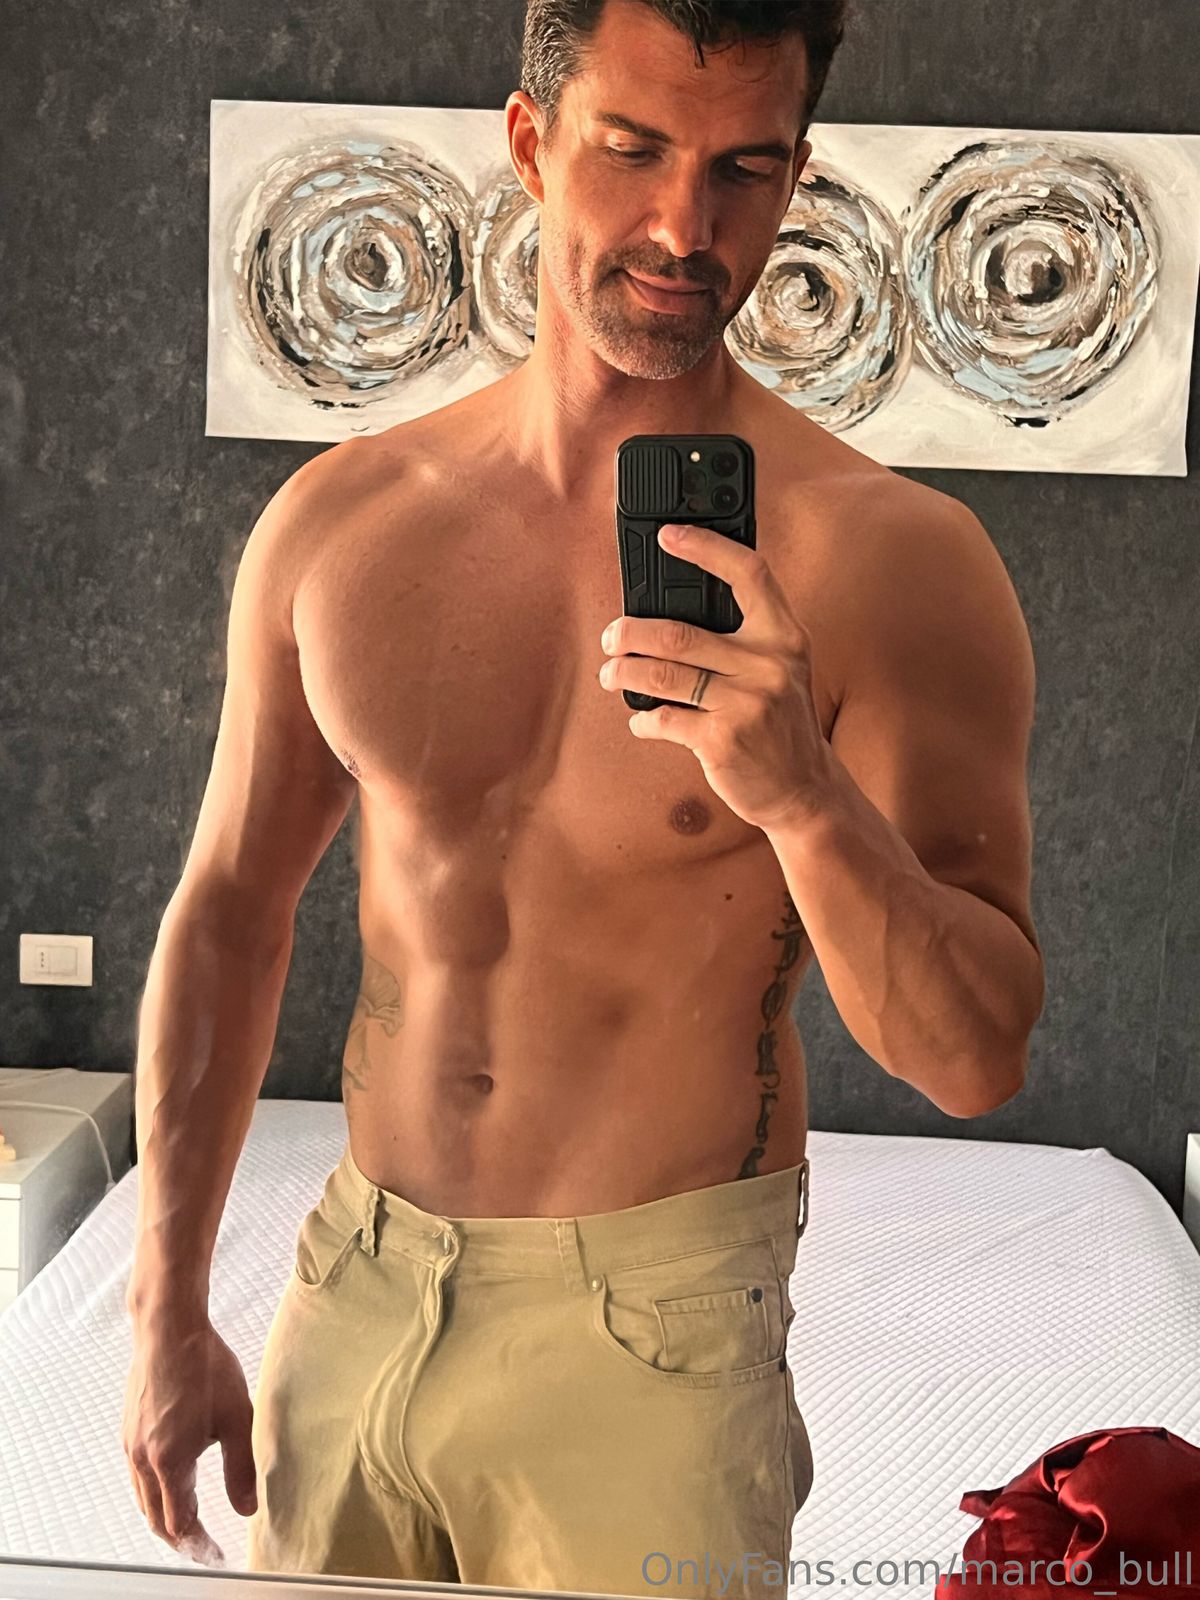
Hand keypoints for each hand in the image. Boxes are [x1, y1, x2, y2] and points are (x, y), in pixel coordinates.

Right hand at [122, 1319, 257, 1567]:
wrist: (169, 1330)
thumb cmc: (203, 1366)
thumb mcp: (235, 1418)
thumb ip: (241, 1468)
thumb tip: (248, 1507)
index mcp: (169, 1461)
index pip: (180, 1524)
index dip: (198, 1545)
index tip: (215, 1554)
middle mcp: (143, 1459)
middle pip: (157, 1519)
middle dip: (180, 1539)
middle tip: (203, 1547)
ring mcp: (131, 1445)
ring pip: (144, 1499)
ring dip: (165, 1517)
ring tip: (189, 1523)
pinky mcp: (129, 1429)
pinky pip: (137, 1477)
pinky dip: (154, 1493)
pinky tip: (172, 1483)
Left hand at [598, 523, 832, 832]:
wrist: (803, 790)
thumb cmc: (779, 725)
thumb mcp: (780, 671)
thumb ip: (744, 639)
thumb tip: (670, 611)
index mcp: (785, 638)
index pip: (749, 574)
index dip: (706, 548)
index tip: (668, 535)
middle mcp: (768, 665)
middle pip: (678, 632)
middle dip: (630, 633)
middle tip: (612, 638)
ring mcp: (746, 703)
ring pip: (661, 674)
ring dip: (623, 672)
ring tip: (611, 673)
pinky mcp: (722, 739)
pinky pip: (663, 718)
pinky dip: (643, 718)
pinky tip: (642, 720)